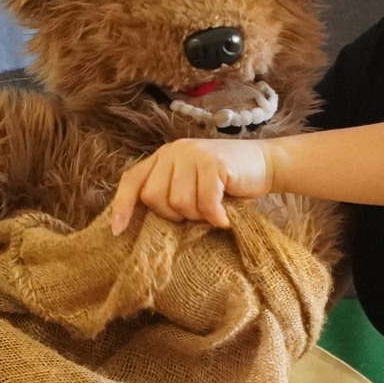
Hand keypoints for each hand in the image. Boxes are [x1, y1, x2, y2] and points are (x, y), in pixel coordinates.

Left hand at [108, 137, 275, 233]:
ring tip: (214, 208)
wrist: (265, 164)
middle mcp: (173, 151)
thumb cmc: (225, 183)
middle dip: (175, 215)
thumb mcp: (190, 184)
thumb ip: (168, 193)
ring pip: (180, 203)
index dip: (123, 206)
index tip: (118, 231)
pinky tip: (224, 217)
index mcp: (163, 157)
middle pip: (155, 198)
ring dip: (198, 215)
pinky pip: (204, 202)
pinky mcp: (214, 163)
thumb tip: (142, 224)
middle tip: (197, 211)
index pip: (132, 180)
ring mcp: (193, 154)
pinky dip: (215, 216)